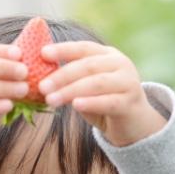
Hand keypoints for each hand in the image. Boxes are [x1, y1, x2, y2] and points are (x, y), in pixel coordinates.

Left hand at [38, 42, 166, 145]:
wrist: (134, 125)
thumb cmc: (104, 104)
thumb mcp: (86, 89)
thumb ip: (70, 81)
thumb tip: (41, 79)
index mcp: (108, 55)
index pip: (84, 48)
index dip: (63, 49)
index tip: (43, 53)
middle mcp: (121, 64)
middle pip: (88, 66)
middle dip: (62, 76)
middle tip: (41, 86)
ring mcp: (128, 82)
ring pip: (96, 83)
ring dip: (71, 91)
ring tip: (51, 100)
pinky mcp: (131, 103)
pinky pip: (109, 102)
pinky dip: (91, 102)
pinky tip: (76, 105)